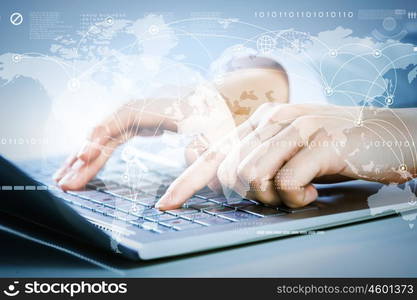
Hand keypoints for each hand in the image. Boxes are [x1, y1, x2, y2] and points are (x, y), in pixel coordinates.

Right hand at [54, 66, 289, 191]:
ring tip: (67, 177)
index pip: (129, 116)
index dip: (105, 134)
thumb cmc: (227, 124)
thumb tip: (171, 193)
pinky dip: (101, 150)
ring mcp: (146, 111)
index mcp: (172, 108)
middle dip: (88, 153)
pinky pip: (117, 135)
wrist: (229, 102)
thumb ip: (201, 166)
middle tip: (65, 182)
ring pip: (110, 131)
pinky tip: (88, 163)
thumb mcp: (222, 145)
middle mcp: (152, 106)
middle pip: (112, 126)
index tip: (86, 155)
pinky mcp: (145, 120)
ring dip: (89, 153)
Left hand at [156, 103, 416, 208]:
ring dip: (272, 198)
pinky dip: (296, 199)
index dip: (185, 181)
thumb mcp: (290, 150)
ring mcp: (297, 128)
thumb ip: (257, 157)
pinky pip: (286, 182)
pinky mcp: (321, 142)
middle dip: (246, 195)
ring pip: (251, 176)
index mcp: (261, 121)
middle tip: (277, 195)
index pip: (213, 153)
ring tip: (298, 193)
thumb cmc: (333, 147)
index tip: (167, 205)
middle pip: (229, 171)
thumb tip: (223, 174)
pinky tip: (313, 193)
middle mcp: (273, 120)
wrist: (391, 136)